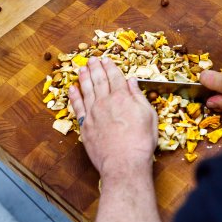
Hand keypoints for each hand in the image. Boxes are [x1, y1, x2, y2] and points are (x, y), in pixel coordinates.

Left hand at [69, 57, 157, 177]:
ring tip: (81, 68)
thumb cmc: (141, 141)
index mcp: (123, 97)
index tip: (106, 59)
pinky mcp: (85, 125)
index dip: (110, 67)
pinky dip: (74, 96)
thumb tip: (132, 81)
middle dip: (95, 68)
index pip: (115, 77)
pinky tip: (72, 88)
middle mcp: (105, 101)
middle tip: (92, 59)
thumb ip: (138, 97)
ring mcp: (93, 113)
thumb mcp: (148, 115)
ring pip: (86, 90)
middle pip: (99, 80)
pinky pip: (77, 106)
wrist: (124, 162)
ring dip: (84, 77)